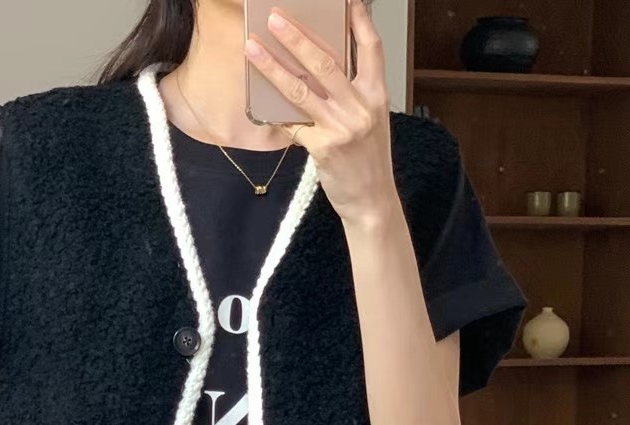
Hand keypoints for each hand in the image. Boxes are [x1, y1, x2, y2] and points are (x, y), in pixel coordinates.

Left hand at [245, 0, 395, 229]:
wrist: (371, 200)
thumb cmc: (369, 159)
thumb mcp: (371, 120)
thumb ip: (354, 93)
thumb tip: (320, 69)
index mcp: (377, 94)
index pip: (371, 47)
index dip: (359, 20)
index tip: (347, 0)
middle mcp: (360, 106)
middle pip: (326, 62)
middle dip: (297, 38)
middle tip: (275, 18)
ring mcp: (340, 127)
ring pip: (301, 89)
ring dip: (273, 67)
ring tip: (253, 49)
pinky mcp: (322, 147)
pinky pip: (292, 124)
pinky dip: (274, 112)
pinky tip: (257, 98)